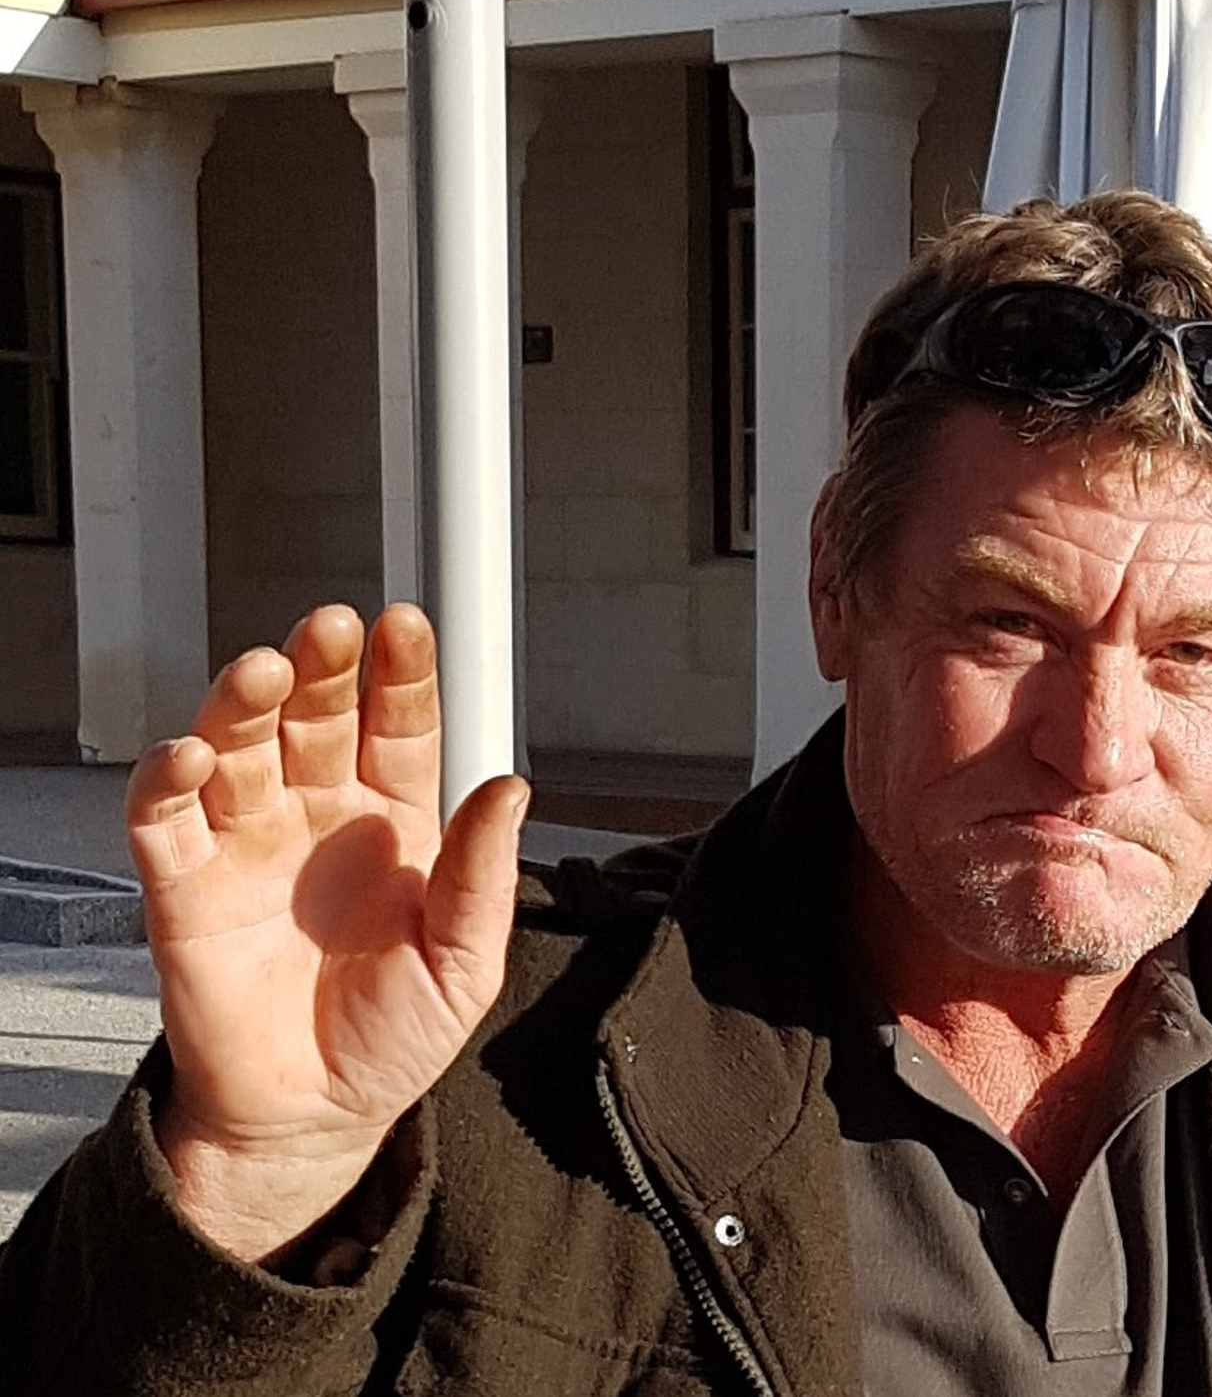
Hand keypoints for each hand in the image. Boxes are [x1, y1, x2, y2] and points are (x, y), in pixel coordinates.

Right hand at [126, 603, 528, 1261]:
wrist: (314, 1117)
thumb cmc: (393, 1035)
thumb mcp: (465, 960)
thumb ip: (482, 874)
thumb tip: (513, 786)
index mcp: (397, 822)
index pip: (400, 726)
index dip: (402, 675)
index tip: (407, 626)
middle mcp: (320, 817)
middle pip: (317, 719)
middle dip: (323, 669)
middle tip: (329, 629)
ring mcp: (251, 846)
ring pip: (239, 749)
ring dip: (243, 704)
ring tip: (264, 671)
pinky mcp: (185, 890)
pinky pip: (165, 821)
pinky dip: (168, 780)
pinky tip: (188, 755)